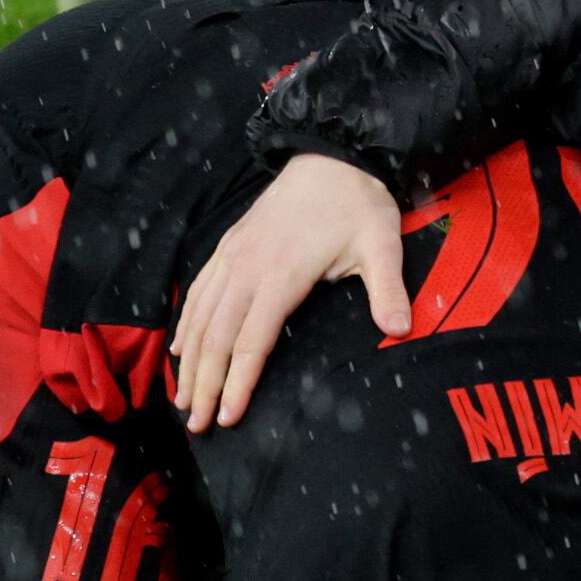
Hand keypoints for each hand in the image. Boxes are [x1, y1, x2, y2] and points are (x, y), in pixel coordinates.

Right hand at [174, 154, 408, 429]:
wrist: (331, 155)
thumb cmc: (358, 203)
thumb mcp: (382, 244)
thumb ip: (388, 289)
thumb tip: (401, 329)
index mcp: (281, 273)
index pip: (253, 340)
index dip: (238, 381)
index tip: (230, 417)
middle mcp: (247, 267)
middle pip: (217, 337)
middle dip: (204, 384)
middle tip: (198, 426)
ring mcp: (232, 256)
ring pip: (201, 317)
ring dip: (189, 361)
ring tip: (184, 401)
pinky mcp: (228, 246)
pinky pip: (198, 292)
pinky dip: (186, 325)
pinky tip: (180, 350)